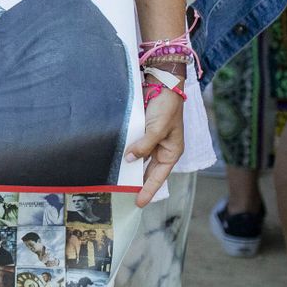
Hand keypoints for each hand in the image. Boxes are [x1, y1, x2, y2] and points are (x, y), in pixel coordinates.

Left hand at [126, 88, 183, 206]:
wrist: (161, 83)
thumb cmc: (167, 106)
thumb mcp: (158, 128)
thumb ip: (144, 145)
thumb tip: (129, 159)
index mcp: (171, 152)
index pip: (158, 177)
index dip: (148, 190)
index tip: (138, 202)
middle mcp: (161, 149)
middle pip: (148, 171)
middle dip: (137, 182)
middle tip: (122, 194)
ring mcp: (150, 140)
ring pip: (139, 159)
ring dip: (129, 167)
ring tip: (117, 180)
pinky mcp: (141, 131)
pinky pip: (133, 145)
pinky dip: (125, 152)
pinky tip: (115, 158)